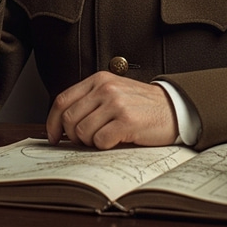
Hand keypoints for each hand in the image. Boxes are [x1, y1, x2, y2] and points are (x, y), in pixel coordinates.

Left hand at [46, 72, 177, 149]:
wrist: (174, 108)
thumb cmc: (142, 106)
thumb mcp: (114, 93)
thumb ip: (90, 101)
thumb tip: (62, 125)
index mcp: (99, 79)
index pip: (62, 100)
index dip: (52, 122)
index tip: (54, 136)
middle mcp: (106, 88)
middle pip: (69, 119)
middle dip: (73, 136)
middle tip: (86, 141)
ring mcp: (116, 103)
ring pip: (82, 132)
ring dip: (90, 143)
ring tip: (106, 138)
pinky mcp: (127, 120)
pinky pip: (100, 141)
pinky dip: (105, 146)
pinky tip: (117, 140)